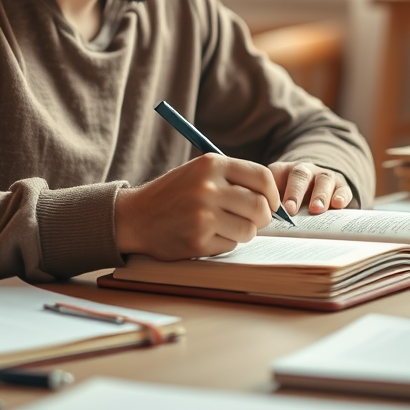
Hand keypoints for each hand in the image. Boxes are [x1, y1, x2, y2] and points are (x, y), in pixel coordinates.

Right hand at [114, 154, 279, 259]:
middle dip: (262, 218)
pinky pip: (231, 245)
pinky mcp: (198, 240)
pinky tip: (207, 235)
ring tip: (225, 227)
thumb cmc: (173, 194)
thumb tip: (273, 197)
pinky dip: (224, 243)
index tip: (271, 203)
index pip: (262, 177)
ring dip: (243, 232)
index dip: (273, 194)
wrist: (135, 217)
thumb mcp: (200, 172)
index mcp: (211, 164)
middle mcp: (208, 187)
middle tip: (253, 220)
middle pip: (260, 207)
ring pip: (249, 229)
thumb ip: (233, 178)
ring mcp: (203, 215)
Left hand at [269, 161, 351, 215]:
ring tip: (316, 209)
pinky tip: (338, 205)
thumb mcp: (278, 197)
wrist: (316, 186)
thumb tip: (261, 224)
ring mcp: (324, 176)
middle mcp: (304, 170)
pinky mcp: (341, 185)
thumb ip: (271, 207)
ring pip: (323, 180)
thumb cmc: (291, 197)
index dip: (273, 190)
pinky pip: (342, 188)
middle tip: (290, 210)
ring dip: (319, 195)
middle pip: (300, 176)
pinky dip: (341, 196)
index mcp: (283, 172)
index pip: (276, 175)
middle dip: (295, 193)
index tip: (271, 208)